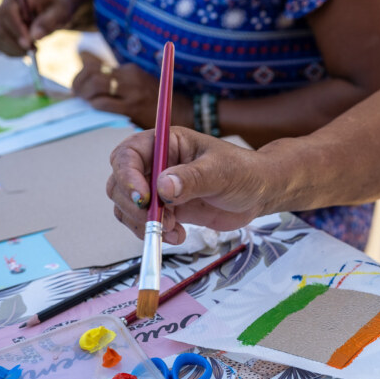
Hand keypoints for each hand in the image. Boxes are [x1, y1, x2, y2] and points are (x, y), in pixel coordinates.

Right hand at [0, 0, 73, 55]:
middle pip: (0, 28)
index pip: (8, 13)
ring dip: (16, 49)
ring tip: (34, 48)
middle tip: (35, 49)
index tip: (28, 44)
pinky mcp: (1, 32)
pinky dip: (13, 52)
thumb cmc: (56, 10)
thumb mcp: (58, 13)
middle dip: (17, 43)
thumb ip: (47, 22)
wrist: (53, 12)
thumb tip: (35, 36)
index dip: (17, 29)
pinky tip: (26, 51)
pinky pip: (1, 46)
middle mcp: (3, 8)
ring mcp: (0, 20)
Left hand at [72, 52, 192, 128]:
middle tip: (78, 96)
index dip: (81, 75)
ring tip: (86, 104)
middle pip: (91, 73)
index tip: (79, 86)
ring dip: (85, 95)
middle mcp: (129, 77)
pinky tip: (97, 111)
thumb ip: (118, 80)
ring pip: (95, 85)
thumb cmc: (158, 104)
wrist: (185, 113)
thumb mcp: (139, 84)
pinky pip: (104, 103)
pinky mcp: (133, 107)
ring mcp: (131, 91)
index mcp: (129, 70)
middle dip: (79, 84)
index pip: (94, 65)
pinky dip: (95, 106)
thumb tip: (87, 66)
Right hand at [107, 127, 265, 243]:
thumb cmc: (244, 172)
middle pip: (120, 182)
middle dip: (134, 206)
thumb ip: (192, 179)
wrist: (259, 193)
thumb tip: (163, 187)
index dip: (127, 176)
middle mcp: (157, 163)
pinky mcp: (166, 209)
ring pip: (127, 206)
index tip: (143, 198)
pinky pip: (144, 222)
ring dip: (143, 223)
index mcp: (166, 143)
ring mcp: (159, 187)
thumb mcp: (221, 172)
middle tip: (160, 220)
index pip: (129, 155)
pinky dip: (153, 233)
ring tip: (173, 230)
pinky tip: (178, 235)